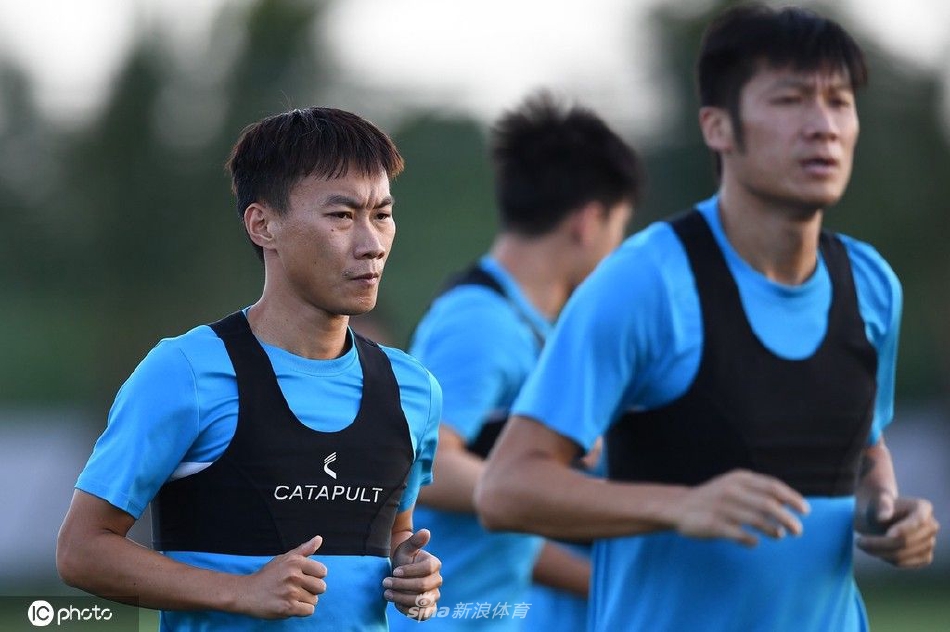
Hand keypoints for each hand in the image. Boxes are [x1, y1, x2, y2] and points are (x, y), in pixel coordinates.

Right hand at [240, 535, 327, 618]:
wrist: (246, 593)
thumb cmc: (268, 575)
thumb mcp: (284, 558)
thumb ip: (304, 550)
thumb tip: (319, 539)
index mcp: (295, 561)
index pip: (322, 571)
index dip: (315, 576)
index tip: (304, 578)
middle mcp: (294, 575)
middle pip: (321, 587)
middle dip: (312, 590)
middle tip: (297, 589)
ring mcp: (290, 592)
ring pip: (314, 600)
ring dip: (305, 601)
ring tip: (291, 597)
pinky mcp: (287, 608)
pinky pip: (309, 611)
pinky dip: (302, 611)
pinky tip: (291, 605)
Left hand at [384, 529, 441, 618]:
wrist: (398, 574)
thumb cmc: (403, 559)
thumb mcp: (406, 548)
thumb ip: (415, 541)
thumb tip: (426, 532)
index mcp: (435, 564)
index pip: (427, 569)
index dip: (410, 571)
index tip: (394, 571)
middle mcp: (437, 581)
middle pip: (423, 586)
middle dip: (402, 585)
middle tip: (385, 583)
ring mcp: (434, 596)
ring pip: (422, 601)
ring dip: (402, 598)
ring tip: (387, 594)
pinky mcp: (428, 609)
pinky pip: (423, 614)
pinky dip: (408, 611)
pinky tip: (395, 603)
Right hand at [672, 469, 809, 546]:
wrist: (679, 506)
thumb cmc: (714, 497)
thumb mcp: (733, 485)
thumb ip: (757, 491)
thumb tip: (789, 504)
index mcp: (739, 478)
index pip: (772, 486)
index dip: (792, 498)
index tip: (805, 510)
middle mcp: (731, 491)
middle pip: (768, 504)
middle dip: (788, 518)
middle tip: (798, 530)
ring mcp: (722, 508)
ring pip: (757, 520)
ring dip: (773, 530)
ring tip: (779, 535)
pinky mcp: (714, 525)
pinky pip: (740, 535)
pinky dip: (751, 540)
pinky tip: (754, 542)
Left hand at [856, 494, 939, 567]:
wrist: (878, 517)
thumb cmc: (877, 506)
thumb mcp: (876, 500)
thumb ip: (881, 504)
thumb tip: (883, 517)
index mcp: (924, 508)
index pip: (916, 522)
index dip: (903, 530)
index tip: (887, 534)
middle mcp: (931, 526)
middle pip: (906, 542)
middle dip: (880, 544)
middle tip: (859, 542)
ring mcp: (929, 543)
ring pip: (902, 556)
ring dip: (878, 553)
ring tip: (862, 544)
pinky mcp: (923, 557)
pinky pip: (903, 564)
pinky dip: (886, 559)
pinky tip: (876, 550)